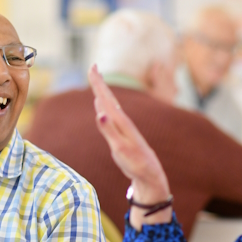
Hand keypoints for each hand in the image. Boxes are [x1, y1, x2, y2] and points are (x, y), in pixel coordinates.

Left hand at [89, 64, 172, 227]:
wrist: (148, 175)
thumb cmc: (132, 158)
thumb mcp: (118, 142)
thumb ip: (108, 126)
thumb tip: (98, 107)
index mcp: (120, 121)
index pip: (107, 99)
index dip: (99, 84)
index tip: (93, 67)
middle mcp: (122, 125)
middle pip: (109, 101)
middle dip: (99, 84)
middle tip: (92, 66)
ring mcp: (123, 136)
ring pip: (111, 112)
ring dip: (103, 96)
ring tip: (96, 79)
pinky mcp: (122, 149)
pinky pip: (113, 133)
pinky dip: (107, 123)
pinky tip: (101, 114)